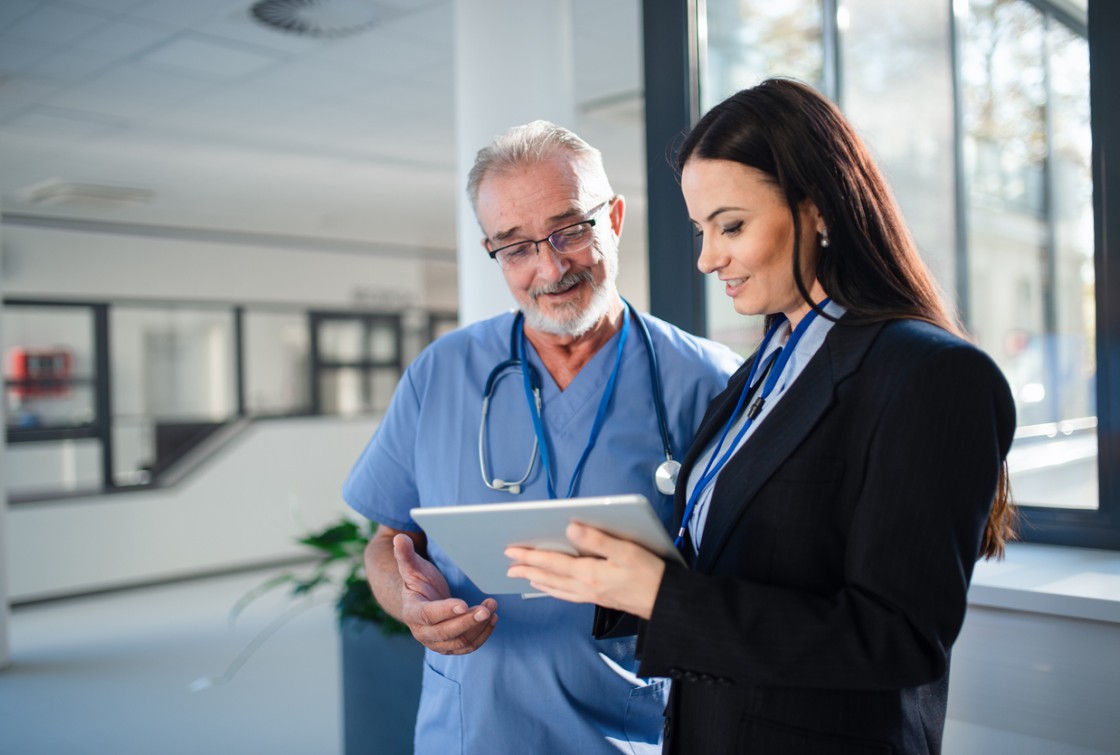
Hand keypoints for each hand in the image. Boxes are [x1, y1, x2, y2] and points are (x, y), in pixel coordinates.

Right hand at [393, 534, 497, 653]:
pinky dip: (482, 635)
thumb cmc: (419, 582)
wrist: (421, 602)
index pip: (428, 615)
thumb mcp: (412, 567)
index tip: (463, 603)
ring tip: (492, 608)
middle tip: (486, 609)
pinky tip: (493, 619)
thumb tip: (399, 538)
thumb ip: (405, 554)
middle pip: (446, 632)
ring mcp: (437, 642)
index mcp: (412, 611)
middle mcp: (422, 632)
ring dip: (478, 627)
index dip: (445, 610)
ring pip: (460, 642)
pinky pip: (468, 646)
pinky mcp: (450, 646)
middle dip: (467, 621)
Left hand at [505, 522, 665, 618]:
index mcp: (589, 573)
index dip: (530, 556)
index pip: (552, 562)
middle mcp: (585, 587)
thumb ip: (596, 539)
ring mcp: (591, 595)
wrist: (665, 602)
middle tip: (509, 565)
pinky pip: (567, 595)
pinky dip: (554, 590)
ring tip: (524, 577)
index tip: (512, 551)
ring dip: (538, 581)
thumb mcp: (625, 550)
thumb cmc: (649, 574)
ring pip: (557, 588)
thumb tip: (570, 527)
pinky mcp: (598, 599)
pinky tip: (552, 588)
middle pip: (549, 577)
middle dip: (527, 570)